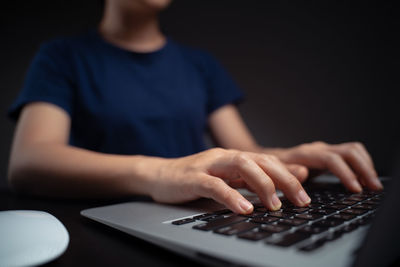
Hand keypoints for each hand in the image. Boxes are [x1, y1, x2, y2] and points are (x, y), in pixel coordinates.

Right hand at [150, 148, 310, 213]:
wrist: (160, 175)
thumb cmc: (194, 179)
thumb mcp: (227, 178)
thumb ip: (250, 180)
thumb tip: (282, 184)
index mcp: (234, 158)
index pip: (268, 161)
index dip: (290, 175)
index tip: (306, 194)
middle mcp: (225, 157)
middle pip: (261, 160)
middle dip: (285, 179)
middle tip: (301, 200)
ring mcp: (209, 165)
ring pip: (242, 166)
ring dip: (263, 185)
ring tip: (276, 205)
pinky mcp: (193, 178)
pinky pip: (215, 185)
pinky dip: (232, 196)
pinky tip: (244, 208)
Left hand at [274, 141, 381, 191]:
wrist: (268, 161)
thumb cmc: (272, 169)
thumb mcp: (275, 173)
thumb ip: (288, 173)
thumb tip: (303, 173)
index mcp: (306, 154)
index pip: (332, 159)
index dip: (345, 173)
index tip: (356, 189)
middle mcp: (318, 149)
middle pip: (349, 151)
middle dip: (364, 168)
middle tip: (373, 187)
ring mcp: (325, 151)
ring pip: (353, 151)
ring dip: (366, 166)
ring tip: (372, 184)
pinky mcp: (329, 156)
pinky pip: (351, 156)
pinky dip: (361, 166)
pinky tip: (364, 180)